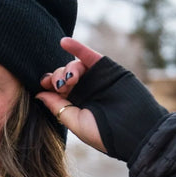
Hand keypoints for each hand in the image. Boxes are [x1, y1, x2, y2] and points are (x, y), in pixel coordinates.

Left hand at [35, 38, 105, 152]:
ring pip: (74, 65)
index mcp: (76, 104)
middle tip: (62, 85)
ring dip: (68, 69)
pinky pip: (88, 54)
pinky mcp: (106, 68)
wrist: (136, 130)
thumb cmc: (105, 134)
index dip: (49, 84)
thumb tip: (39, 93)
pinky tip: (64, 42)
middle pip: (63, 75)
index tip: (45, 85)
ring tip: (72, 79)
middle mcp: (85, 90)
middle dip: (58, 77)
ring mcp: (95, 78)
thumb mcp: (76, 122)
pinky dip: (76, 47)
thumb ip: (58, 107)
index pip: (56, 89)